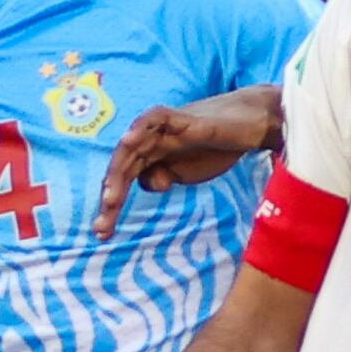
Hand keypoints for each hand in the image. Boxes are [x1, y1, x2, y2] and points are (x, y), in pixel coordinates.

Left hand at [94, 87, 280, 237]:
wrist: (248, 126)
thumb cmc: (215, 148)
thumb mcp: (184, 174)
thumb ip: (163, 177)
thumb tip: (150, 183)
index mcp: (147, 158)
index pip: (122, 183)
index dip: (111, 209)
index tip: (103, 235)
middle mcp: (148, 143)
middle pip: (121, 170)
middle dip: (110, 200)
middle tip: (102, 228)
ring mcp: (161, 129)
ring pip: (130, 149)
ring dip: (118, 173)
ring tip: (110, 199)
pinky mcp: (177, 116)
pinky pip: (153, 119)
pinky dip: (139, 129)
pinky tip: (129, 142)